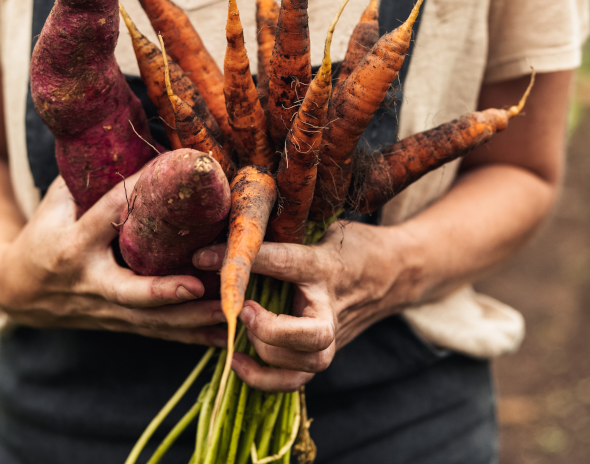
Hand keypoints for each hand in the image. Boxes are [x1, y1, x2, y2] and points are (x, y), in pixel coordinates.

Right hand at [0, 174, 226, 345]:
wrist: (17, 291)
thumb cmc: (42, 235)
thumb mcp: (54, 204)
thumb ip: (86, 179)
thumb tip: (123, 139)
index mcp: (72, 245)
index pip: (107, 216)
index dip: (135, 193)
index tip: (168, 172)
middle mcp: (89, 281)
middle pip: (128, 291)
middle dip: (162, 291)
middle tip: (197, 285)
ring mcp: (105, 308)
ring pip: (150, 320)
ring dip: (190, 319)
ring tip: (229, 313)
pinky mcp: (118, 324)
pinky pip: (158, 333)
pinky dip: (190, 337)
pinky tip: (224, 337)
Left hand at [193, 221, 412, 389]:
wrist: (397, 273)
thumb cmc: (354, 244)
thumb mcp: (325, 226)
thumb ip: (288, 229)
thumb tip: (237, 218)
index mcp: (325, 266)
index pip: (285, 262)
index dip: (243, 259)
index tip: (202, 255)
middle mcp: (331, 307)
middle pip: (310, 336)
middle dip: (272, 330)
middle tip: (244, 309)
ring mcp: (333, 336)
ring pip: (305, 363)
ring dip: (267, 352)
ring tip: (241, 326)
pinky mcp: (325, 353)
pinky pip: (296, 381)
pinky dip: (265, 379)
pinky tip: (237, 361)